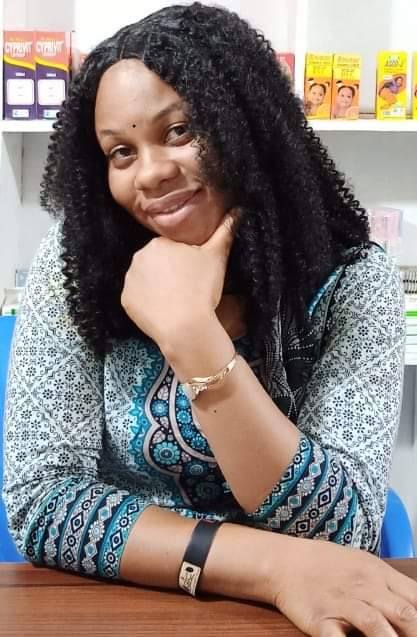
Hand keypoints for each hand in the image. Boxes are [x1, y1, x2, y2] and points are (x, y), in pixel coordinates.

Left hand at [121, 213, 235, 345]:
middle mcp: (138, 257)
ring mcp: (129, 280)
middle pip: (157, 263)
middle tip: (187, 288)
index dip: (186, 262)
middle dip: (170, 273)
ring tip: (177, 300)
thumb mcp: (217, 257)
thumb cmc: (202, 289)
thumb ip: (226, 230)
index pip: (172, 249)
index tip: (195, 275)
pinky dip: (149, 304)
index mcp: (158, 243)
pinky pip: (139, 299)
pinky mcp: (126, 301)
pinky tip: (165, 310)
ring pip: (147, 281)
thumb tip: (238, 210)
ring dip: (158, 287)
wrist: (185, 326)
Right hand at [270, 537, 416, 635]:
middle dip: (416, 634)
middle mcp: (365, 588)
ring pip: (375, 624)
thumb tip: (414, 607)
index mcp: (379, 574)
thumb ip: (389, 585)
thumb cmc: (327, 565)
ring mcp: (342, 604)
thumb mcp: (363, 565)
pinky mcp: (320, 620)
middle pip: (404, 614)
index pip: (416, 598)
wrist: (285, 562)